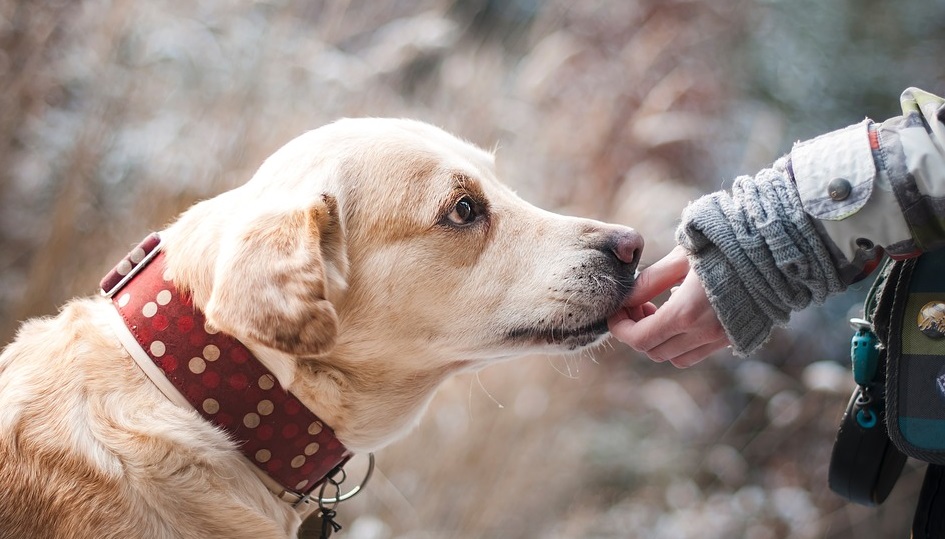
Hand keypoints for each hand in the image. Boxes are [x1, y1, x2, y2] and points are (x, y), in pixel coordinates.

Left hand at [608, 245, 730, 367]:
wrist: (776, 250)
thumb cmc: (725, 245)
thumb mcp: (681, 257)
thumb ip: (650, 281)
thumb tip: (626, 298)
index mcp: (686, 313)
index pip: (639, 339)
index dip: (620, 328)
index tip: (616, 312)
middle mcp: (704, 333)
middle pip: (654, 351)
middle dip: (637, 332)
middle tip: (637, 306)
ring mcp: (721, 339)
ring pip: (676, 357)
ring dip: (659, 340)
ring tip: (658, 310)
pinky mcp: (735, 337)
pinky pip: (698, 352)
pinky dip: (682, 342)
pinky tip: (683, 313)